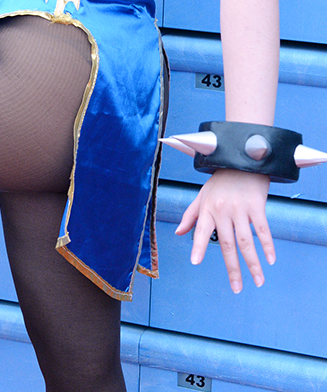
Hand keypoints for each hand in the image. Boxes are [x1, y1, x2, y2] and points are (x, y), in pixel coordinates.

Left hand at [175, 169, 274, 292]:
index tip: (195, 262)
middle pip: (228, 244)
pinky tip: (270, 260)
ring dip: (253, 264)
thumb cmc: (219, 181)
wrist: (241, 161)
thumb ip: (190, 215)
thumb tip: (178, 233)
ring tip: (258, 281)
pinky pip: (263, 230)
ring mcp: (240, 209)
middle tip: (237, 288)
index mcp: (208, 209)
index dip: (198, 246)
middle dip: (233, 269)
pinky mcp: (257, 206)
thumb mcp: (201, 195)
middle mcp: (223, 210)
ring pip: (246, 241)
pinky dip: (267, 246)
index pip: (201, 231)